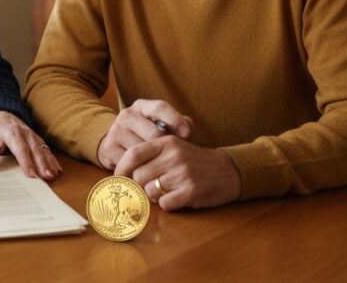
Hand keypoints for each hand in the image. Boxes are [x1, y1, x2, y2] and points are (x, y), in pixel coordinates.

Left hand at [0, 111, 62, 180]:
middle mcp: (25, 133)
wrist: (3, 114)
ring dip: (49, 163)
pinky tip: (57, 170)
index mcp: (11, 132)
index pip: (20, 148)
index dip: (26, 162)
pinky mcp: (38, 140)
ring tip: (54, 176)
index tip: (31, 175)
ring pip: (43, 150)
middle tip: (47, 177)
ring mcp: (33, 136)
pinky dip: (53, 160)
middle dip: (42, 164)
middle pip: (35, 150)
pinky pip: (46, 150)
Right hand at [96, 99, 192, 169]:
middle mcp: (127, 115)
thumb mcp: (159, 124)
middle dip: (164, 147)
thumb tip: (187, 126)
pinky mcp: (109, 148)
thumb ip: (176, 123)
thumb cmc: (145, 134)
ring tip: (158, 165)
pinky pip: (131, 162)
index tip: (187, 133)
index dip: (175, 119)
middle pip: (154, 133)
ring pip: (143, 150)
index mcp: (142, 106)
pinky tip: (145, 171)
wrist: (114, 143)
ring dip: (152, 160)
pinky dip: (140, 169)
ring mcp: (116, 131)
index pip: (160, 107)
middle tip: (170, 156)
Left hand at [114, 136, 241, 209]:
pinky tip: (179, 197)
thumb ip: (151, 154)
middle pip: (139, 176)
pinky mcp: (191, 191)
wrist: (229, 171)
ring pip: (149, 191)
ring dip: (156, 195)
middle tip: (156, 185)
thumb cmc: (195, 161)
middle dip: (143, 185)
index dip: (121, 168)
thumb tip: (122, 172)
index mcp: (167, 142)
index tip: (117, 177)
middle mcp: (173, 156)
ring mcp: (182, 173)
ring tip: (170, 189)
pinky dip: (169, 204)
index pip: (134, 153)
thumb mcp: (175, 148)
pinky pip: (165, 203)